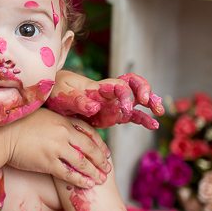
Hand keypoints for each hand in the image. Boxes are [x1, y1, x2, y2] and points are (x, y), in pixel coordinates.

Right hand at [5, 108, 110, 188]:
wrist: (1, 134)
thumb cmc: (16, 125)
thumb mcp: (40, 117)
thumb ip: (54, 123)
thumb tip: (62, 130)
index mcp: (62, 121)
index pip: (88, 132)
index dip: (99, 144)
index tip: (105, 152)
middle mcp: (63, 133)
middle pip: (89, 147)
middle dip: (101, 159)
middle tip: (108, 168)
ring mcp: (56, 148)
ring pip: (82, 162)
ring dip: (94, 172)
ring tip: (101, 180)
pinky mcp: (47, 162)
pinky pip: (69, 174)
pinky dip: (80, 180)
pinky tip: (88, 185)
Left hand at [47, 72, 164, 129]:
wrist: (51, 97)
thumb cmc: (56, 91)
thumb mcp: (63, 95)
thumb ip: (79, 101)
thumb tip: (95, 106)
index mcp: (99, 86)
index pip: (120, 85)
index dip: (126, 95)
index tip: (126, 108)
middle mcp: (109, 93)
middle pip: (133, 86)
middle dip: (145, 91)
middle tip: (151, 103)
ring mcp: (112, 104)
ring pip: (136, 101)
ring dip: (149, 104)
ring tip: (159, 113)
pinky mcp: (111, 115)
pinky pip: (131, 116)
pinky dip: (143, 119)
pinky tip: (153, 125)